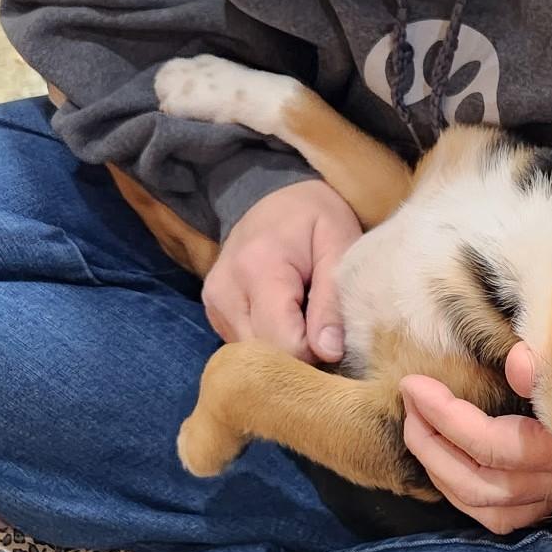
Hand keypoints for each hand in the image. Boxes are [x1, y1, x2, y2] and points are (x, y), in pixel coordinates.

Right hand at [203, 178, 361, 364]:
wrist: (274, 196)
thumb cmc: (315, 217)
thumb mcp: (339, 244)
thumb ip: (333, 300)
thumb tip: (329, 352)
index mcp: (258, 269)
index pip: (284, 343)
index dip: (316, 352)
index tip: (337, 335)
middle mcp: (226, 290)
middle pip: (265, 354)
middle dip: (301, 354)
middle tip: (326, 329)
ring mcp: (214, 303)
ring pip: (252, 355)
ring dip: (284, 349)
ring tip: (305, 319)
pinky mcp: (213, 311)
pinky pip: (243, 346)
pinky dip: (269, 342)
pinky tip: (286, 319)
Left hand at [399, 344, 551, 533]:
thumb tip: (516, 362)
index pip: (489, 443)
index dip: (443, 414)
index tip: (412, 384)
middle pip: (476, 480)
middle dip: (430, 441)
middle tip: (409, 403)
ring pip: (482, 504)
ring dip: (439, 469)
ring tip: (418, 428)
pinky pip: (497, 517)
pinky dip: (462, 494)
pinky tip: (445, 465)